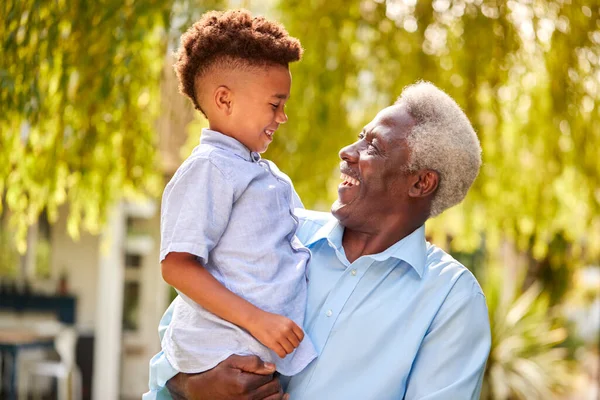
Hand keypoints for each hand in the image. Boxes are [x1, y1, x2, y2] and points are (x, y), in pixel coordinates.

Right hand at [166, 354, 287, 399]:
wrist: (202, 390)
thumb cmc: (216, 373)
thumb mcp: (231, 361)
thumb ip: (252, 362)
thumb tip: (271, 367)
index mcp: (244, 384)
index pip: (269, 376)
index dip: (269, 370)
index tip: (265, 368)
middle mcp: (248, 398)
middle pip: (274, 387)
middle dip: (274, 379)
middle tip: (268, 375)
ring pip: (275, 398)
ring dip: (276, 389)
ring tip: (269, 383)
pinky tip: (282, 395)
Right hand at [247, 311, 304, 357]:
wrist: (255, 319)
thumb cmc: (269, 320)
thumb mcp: (283, 319)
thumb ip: (290, 327)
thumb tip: (297, 337)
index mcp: (290, 323)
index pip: (301, 336)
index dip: (298, 340)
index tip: (292, 341)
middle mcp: (286, 330)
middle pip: (296, 344)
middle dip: (291, 346)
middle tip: (285, 345)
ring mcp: (280, 337)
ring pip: (290, 350)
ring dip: (286, 351)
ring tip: (281, 348)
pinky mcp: (272, 343)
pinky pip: (282, 354)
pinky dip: (282, 355)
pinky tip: (278, 351)